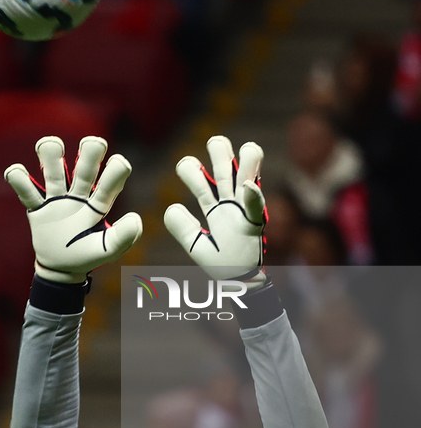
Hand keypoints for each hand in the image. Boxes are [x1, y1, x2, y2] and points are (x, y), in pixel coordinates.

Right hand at [5, 136, 141, 282]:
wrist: (61, 270)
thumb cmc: (87, 257)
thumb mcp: (108, 250)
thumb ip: (124, 237)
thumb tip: (136, 218)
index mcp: (100, 202)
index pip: (112, 176)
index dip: (117, 167)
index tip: (117, 167)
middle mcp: (80, 193)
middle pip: (86, 160)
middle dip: (91, 148)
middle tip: (91, 148)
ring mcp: (57, 198)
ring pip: (53, 165)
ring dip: (51, 151)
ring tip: (49, 148)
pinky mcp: (37, 207)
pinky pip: (25, 187)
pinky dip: (18, 176)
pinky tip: (18, 174)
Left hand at [165, 137, 265, 285]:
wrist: (238, 281)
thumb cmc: (220, 261)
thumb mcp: (195, 246)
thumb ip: (182, 228)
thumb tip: (172, 207)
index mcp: (211, 203)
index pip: (196, 176)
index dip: (189, 168)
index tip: (187, 170)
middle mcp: (228, 199)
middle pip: (224, 161)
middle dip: (219, 147)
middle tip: (216, 146)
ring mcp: (244, 206)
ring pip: (248, 168)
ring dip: (247, 155)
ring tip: (244, 155)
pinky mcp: (256, 220)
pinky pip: (256, 202)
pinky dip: (252, 193)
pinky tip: (247, 187)